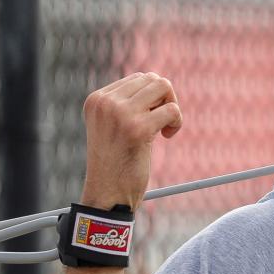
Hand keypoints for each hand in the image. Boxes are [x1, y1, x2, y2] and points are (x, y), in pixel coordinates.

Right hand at [79, 72, 182, 209]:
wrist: (107, 194)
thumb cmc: (115, 163)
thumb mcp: (114, 126)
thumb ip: (128, 104)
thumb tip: (158, 82)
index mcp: (97, 100)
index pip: (137, 79)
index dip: (152, 98)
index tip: (149, 120)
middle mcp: (106, 102)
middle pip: (152, 79)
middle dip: (164, 99)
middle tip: (160, 123)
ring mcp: (120, 114)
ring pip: (163, 87)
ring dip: (171, 107)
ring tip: (164, 128)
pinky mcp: (137, 129)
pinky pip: (172, 110)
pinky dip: (176, 122)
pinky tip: (167, 136)